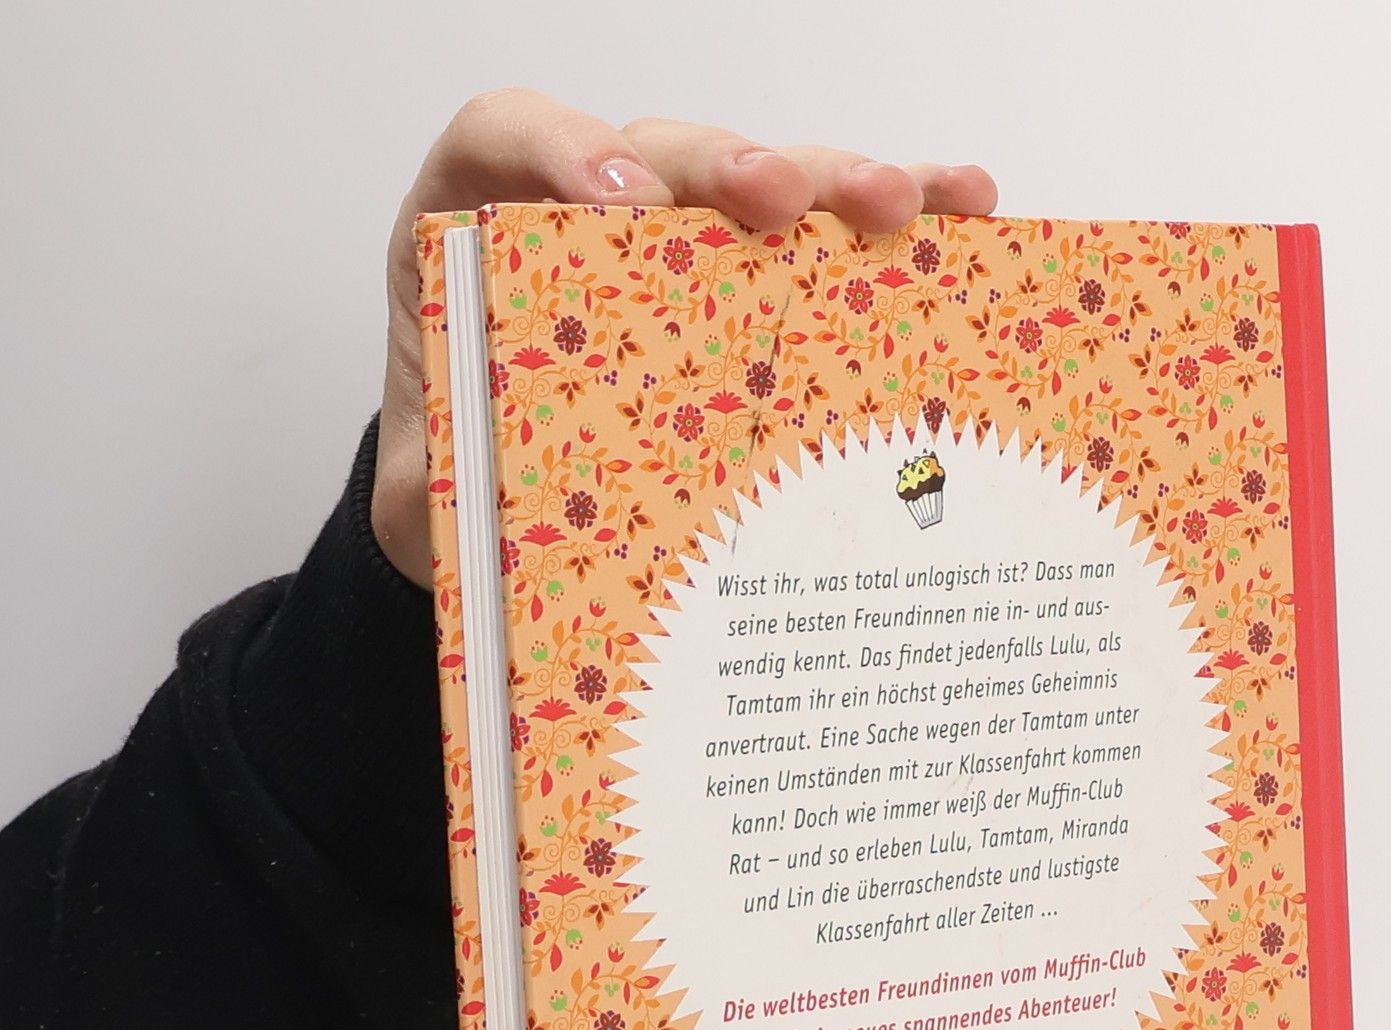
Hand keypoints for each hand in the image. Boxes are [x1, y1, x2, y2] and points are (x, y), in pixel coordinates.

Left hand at [371, 91, 998, 583]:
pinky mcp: (756, 298)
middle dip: (727, 164)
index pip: (507, 139)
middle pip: (662, 151)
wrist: (499, 529)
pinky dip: (894, 227)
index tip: (620, 205)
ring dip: (837, 184)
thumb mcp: (430, 492)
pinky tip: (961, 214)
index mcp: (481, 237)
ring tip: (904, 204)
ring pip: (761, 187)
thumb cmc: (467, 489)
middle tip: (779, 199)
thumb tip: (472, 506)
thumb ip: (437, 483)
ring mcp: (683, 255)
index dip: (561, 146)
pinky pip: (825, 247)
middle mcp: (587, 225)